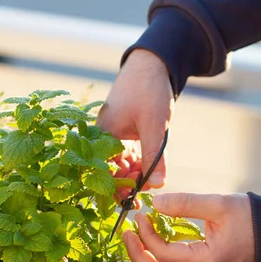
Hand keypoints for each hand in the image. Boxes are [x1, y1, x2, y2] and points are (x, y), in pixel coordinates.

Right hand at [97, 49, 173, 188]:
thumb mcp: (154, 126)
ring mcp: (113, 136)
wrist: (153, 63)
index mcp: (103, 136)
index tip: (132, 197)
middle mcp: (103, 138)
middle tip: (145, 191)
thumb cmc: (149, 91)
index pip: (102, 172)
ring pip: (120, 164)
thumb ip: (155, 156)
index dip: (115, 188)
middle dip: (126, 183)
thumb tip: (158, 185)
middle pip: (110, 171)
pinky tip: (150, 168)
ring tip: (151, 179)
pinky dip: (138, 163)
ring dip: (134, 175)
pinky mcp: (124, 133)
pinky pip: (127, 155)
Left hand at [123, 192, 254, 261]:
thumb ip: (184, 204)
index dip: (146, 234)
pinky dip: (158, 258)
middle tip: (125, 234)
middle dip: (136, 254)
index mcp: (205, 261)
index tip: (141, 215)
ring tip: (134, 237)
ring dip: (145, 258)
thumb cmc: (249, 216)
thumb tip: (154, 203)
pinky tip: (151, 240)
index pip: (163, 253)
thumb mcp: (216, 204)